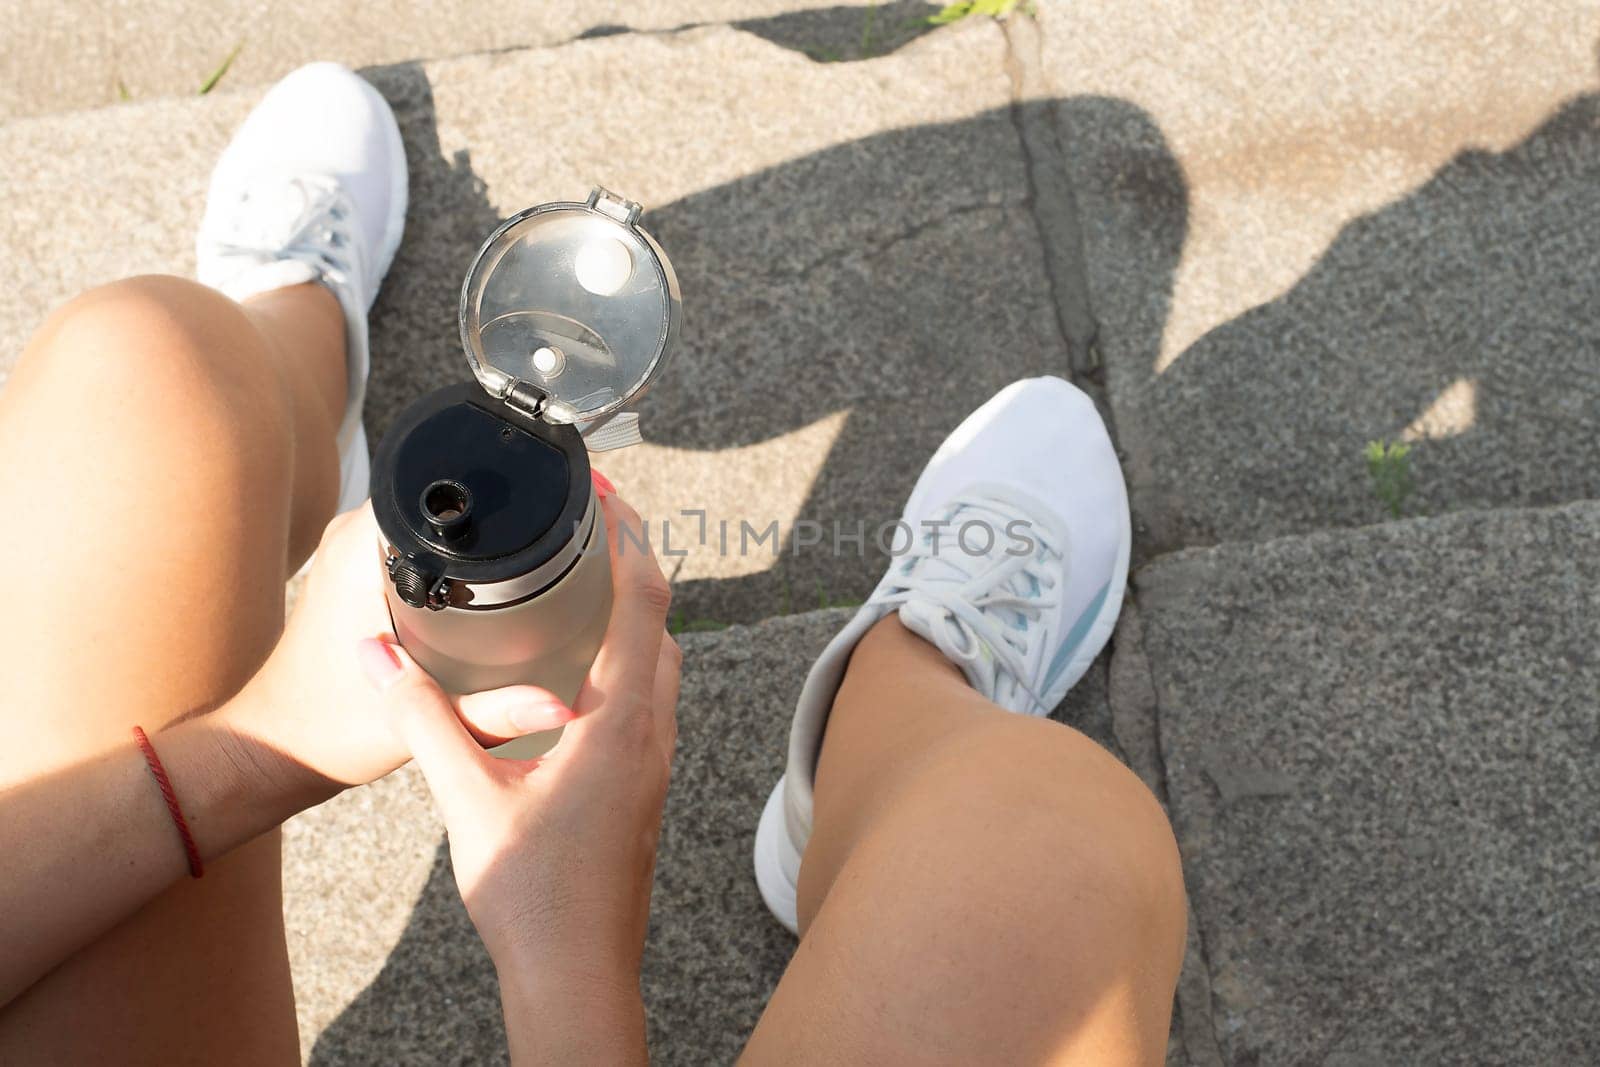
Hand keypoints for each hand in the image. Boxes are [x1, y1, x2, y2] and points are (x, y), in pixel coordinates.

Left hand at [232, 503, 576, 794]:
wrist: (279, 747)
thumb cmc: (331, 731)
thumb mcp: (424, 722)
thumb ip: (496, 713)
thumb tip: (561, 708)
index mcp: (363, 548)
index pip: (443, 486)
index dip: (500, 498)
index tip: (545, 524)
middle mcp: (353, 534)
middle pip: (444, 500)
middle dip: (496, 525)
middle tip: (545, 564)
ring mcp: (349, 546)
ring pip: (430, 521)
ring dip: (472, 542)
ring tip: (521, 577)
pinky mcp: (353, 565)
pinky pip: (414, 542)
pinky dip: (448, 561)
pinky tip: (478, 593)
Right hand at [362, 492, 678, 1059]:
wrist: (578, 978)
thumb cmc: (533, 899)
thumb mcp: (466, 800)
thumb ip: (422, 721)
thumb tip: (376, 656)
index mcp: (621, 723)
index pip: (643, 602)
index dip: (629, 535)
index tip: (602, 490)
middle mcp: (652, 734)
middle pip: (660, 622)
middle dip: (632, 561)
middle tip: (589, 519)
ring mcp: (654, 763)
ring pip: (660, 663)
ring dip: (634, 611)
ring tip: (586, 580)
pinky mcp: (642, 787)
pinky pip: (648, 699)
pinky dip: (627, 657)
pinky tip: (582, 670)